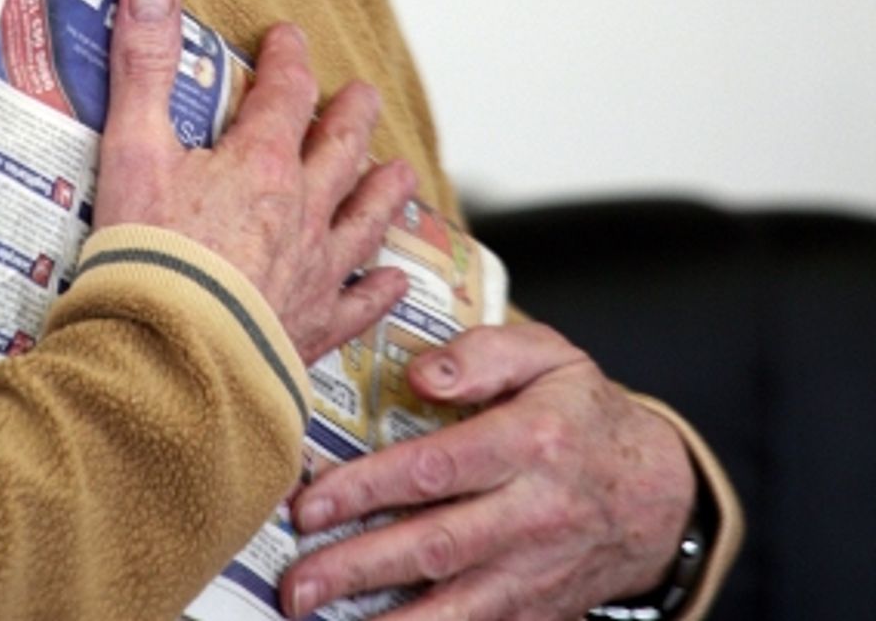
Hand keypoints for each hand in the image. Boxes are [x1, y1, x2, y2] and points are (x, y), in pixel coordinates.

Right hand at [94, 0, 416, 363]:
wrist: (169, 362)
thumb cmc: (147, 256)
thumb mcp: (131, 148)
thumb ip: (142, 67)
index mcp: (260, 163)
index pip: (285, 93)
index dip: (288, 60)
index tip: (289, 38)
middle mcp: (301, 211)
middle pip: (338, 150)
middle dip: (350, 117)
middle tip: (364, 95)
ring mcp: (313, 272)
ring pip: (363, 220)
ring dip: (382, 193)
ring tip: (400, 172)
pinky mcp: (311, 330)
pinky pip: (358, 305)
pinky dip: (379, 291)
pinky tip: (395, 283)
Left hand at [282, 322, 695, 618]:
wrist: (654, 494)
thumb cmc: (585, 413)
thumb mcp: (549, 355)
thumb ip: (483, 354)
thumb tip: (418, 374)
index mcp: (531, 443)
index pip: (435, 469)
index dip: (367, 488)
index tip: (309, 502)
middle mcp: (532, 515)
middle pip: (434, 546)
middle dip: (357, 567)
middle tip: (296, 582)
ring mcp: (535, 572)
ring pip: (453, 606)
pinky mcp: (537, 611)